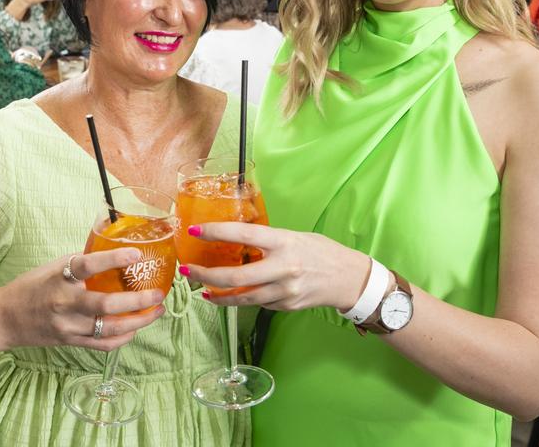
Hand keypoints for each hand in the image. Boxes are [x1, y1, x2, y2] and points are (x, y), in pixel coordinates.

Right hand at [0, 248, 165, 351]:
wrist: (6, 318)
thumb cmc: (32, 286)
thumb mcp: (53, 266)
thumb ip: (81, 262)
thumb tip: (112, 251)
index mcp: (59, 278)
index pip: (88, 266)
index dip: (113, 259)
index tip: (137, 254)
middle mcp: (65, 303)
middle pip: (105, 305)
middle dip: (138, 301)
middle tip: (158, 293)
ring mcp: (68, 326)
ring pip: (110, 329)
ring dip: (139, 321)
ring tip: (157, 311)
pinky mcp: (71, 342)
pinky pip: (103, 345)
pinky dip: (124, 338)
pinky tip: (136, 328)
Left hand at [182, 223, 369, 311]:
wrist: (350, 279)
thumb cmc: (321, 251)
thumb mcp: (294, 236)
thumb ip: (267, 241)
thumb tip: (235, 241)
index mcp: (283, 242)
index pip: (242, 234)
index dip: (215, 233)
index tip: (194, 232)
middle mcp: (283, 268)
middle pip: (235, 276)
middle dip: (206, 275)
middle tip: (188, 271)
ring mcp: (285, 291)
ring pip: (242, 297)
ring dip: (218, 295)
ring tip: (203, 290)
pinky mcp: (286, 306)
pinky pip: (258, 303)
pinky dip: (243, 299)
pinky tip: (232, 295)